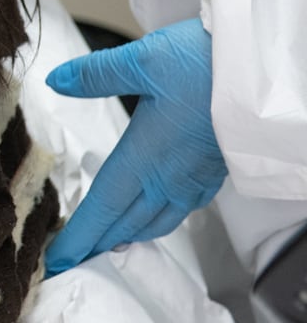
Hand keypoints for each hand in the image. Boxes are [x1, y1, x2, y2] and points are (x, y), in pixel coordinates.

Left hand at [43, 18, 226, 273]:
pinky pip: (181, 209)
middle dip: (98, 244)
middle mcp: (170, 177)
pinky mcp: (215, 171)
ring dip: (129, 235)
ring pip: (157, 220)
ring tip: (108, 244)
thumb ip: (96, 75)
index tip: (59, 261)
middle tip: (75, 261)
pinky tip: (154, 213)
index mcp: (145, 157)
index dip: (80, 237)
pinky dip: (158, 220)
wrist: (266, 73)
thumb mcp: (142, 61)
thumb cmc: (206, 66)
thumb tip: (56, 81)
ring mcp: (195, 178)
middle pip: (127, 223)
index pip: (104, 207)